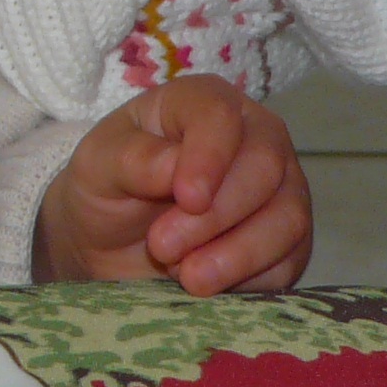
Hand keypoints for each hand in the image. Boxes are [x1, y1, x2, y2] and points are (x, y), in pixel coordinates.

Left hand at [39, 75, 312, 291]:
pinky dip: (248, 279)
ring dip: (235, 254)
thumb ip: (131, 160)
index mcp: (202, 103)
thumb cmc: (109, 190)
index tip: (186, 199)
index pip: (221, 116)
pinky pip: (289, 261)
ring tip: (184, 276)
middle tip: (162, 247)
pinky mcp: (288, 240)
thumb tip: (173, 168)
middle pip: (264, 166)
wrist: (114, 246)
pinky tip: (208, 283)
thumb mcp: (98, 168)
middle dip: (215, 216)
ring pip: (286, 217)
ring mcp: (279, 188)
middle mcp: (254, 136)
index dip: (209, 157)